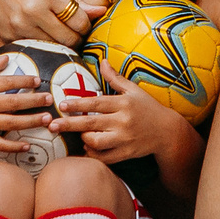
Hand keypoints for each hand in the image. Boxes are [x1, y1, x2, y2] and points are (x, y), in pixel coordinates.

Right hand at [0, 0, 104, 46]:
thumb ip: (77, 1)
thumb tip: (100, 12)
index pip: (79, 20)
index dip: (86, 25)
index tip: (84, 24)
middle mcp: (34, 10)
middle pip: (68, 38)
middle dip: (77, 38)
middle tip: (76, 34)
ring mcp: (20, 25)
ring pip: (52, 47)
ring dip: (61, 45)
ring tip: (61, 35)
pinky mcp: (9, 36)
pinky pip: (35, 48)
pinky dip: (43, 45)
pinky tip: (45, 37)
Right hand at [0, 49, 52, 153]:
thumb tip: (7, 58)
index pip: (6, 82)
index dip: (24, 81)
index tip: (38, 80)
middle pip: (12, 103)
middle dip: (34, 101)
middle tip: (50, 98)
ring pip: (10, 124)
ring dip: (30, 122)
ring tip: (47, 119)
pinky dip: (13, 147)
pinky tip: (27, 145)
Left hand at [54, 62, 196, 163]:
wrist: (167, 132)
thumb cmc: (148, 108)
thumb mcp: (134, 90)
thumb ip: (115, 78)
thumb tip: (102, 60)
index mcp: (123, 104)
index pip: (96, 103)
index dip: (77, 104)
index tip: (62, 104)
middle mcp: (123, 121)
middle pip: (91, 123)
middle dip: (69, 124)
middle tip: (52, 125)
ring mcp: (125, 139)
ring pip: (96, 142)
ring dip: (84, 140)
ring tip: (79, 136)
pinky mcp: (127, 153)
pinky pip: (105, 157)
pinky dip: (93, 155)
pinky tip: (87, 149)